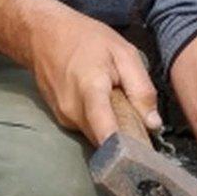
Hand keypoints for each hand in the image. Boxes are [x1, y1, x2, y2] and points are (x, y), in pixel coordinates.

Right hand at [29, 9, 161, 144]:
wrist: (42, 33)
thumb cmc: (87, 39)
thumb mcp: (124, 54)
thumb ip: (141, 88)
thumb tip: (153, 124)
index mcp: (90, 90)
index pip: (105, 130)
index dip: (123, 150)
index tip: (141, 162)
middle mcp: (72, 109)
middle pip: (106, 138)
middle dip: (127, 138)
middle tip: (144, 127)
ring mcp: (63, 116)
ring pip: (97, 135)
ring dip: (114, 129)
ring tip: (123, 108)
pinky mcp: (61, 118)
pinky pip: (88, 128)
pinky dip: (102, 123)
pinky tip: (107, 105)